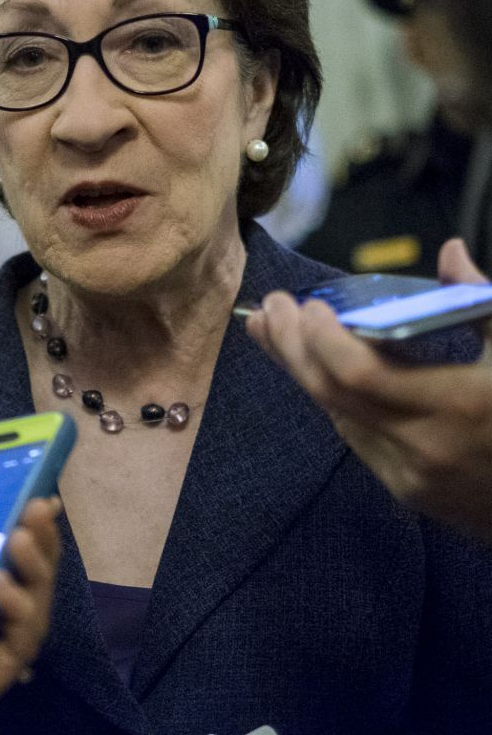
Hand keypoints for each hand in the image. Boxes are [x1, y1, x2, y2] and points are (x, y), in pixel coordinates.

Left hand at [0, 497, 61, 734]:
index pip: (4, 554)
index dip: (24, 524)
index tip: (35, 490)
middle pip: (31, 575)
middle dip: (42, 538)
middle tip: (37, 506)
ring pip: (36, 605)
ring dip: (35, 569)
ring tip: (20, 539)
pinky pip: (20, 644)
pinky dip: (17, 612)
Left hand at [246, 238, 491, 541]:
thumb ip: (482, 300)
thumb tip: (450, 252)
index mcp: (459, 406)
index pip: (361, 374)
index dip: (321, 339)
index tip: (306, 305)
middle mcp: (426, 446)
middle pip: (332, 395)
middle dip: (292, 347)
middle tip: (270, 307)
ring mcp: (413, 476)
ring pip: (336, 416)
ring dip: (302, 371)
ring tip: (275, 331)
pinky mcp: (408, 490)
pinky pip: (356, 437)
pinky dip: (333, 398)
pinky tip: (315, 368)